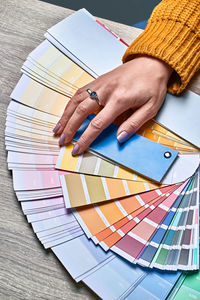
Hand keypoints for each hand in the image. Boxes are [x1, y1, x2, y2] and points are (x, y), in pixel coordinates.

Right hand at [53, 55, 172, 154]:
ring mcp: (99, 84)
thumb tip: (119, 138)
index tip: (77, 148)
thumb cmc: (152, 85)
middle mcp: (105, 91)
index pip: (97, 124)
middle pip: (81, 112)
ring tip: (57, 129)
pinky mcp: (97, 81)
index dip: (85, 138)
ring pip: (76, 101)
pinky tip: (66, 112)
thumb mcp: (151, 107)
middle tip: (61, 141)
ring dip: (65, 116)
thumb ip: (134, 123)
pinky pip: (79, 92)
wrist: (151, 62)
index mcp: (119, 100)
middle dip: (69, 129)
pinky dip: (70, 104)